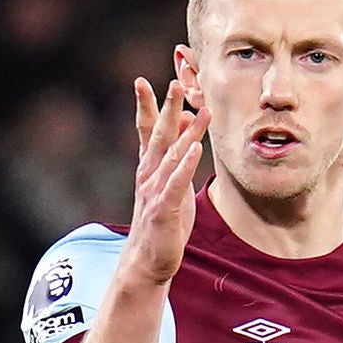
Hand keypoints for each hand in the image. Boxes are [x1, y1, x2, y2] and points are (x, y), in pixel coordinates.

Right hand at [115, 58, 208, 294]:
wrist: (147, 261)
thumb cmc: (163, 220)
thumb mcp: (171, 182)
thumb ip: (176, 153)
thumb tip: (185, 121)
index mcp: (149, 167)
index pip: (146, 130)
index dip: (146, 106)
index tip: (143, 81)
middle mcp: (148, 175)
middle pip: (159, 135)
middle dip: (167, 108)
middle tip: (175, 82)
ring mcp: (155, 191)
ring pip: (172, 156)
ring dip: (186, 132)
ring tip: (199, 109)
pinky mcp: (164, 209)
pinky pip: (176, 183)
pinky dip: (185, 165)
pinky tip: (195, 148)